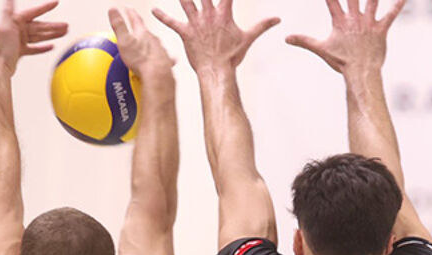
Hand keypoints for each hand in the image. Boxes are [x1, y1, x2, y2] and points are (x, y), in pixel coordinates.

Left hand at [0, 0, 68, 74]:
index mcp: (15, 22)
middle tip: (65, 25)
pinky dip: (43, 47)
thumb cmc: (1, 47)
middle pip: (40, 26)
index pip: (33, 12)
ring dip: (51, 35)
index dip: (45, 8)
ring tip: (63, 33)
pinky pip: (35, 48)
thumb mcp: (5, 24)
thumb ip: (8, 9)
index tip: (55, 3)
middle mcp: (18, 30)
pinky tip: (51, 46)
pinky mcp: (21, 51)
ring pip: (39, 36)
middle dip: (53, 26)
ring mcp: (20, 40)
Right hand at [109, 7, 173, 79]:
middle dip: (140, 31)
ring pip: (154, 45)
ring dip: (149, 46)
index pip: (136, 19)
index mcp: (143, 33)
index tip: (128, 9)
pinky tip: (154, 63)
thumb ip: (119, 25)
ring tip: (143, 48)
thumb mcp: (125, 41)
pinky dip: (156, 59)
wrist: (158, 76)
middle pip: (146, 33)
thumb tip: (113, 11)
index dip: (131, 14)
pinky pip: (160, 59)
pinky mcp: (166, 63)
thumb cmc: (142, 60)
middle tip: (136, 30)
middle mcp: (154, 40)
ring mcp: (161, 51)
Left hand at [153, 0, 278, 74]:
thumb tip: (278, 19)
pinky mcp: (186, 33)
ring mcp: (196, 23)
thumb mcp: (248, 38)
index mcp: (224, 14)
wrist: (218, 71)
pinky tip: (153, 11)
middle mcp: (209, 15)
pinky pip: (172, 23)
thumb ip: (262, 26)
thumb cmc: (232, 56)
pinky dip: (162, 17)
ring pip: (187, 2)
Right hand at [286, 0, 406, 74]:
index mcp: (339, 21)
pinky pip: (391, 14)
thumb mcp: (321, 49)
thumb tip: (286, 38)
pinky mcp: (381, 29)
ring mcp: (368, 23)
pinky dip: (398, 4)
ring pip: (372, 0)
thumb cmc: (341, 62)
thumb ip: (304, 41)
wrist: (359, 73)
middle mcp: (354, 18)